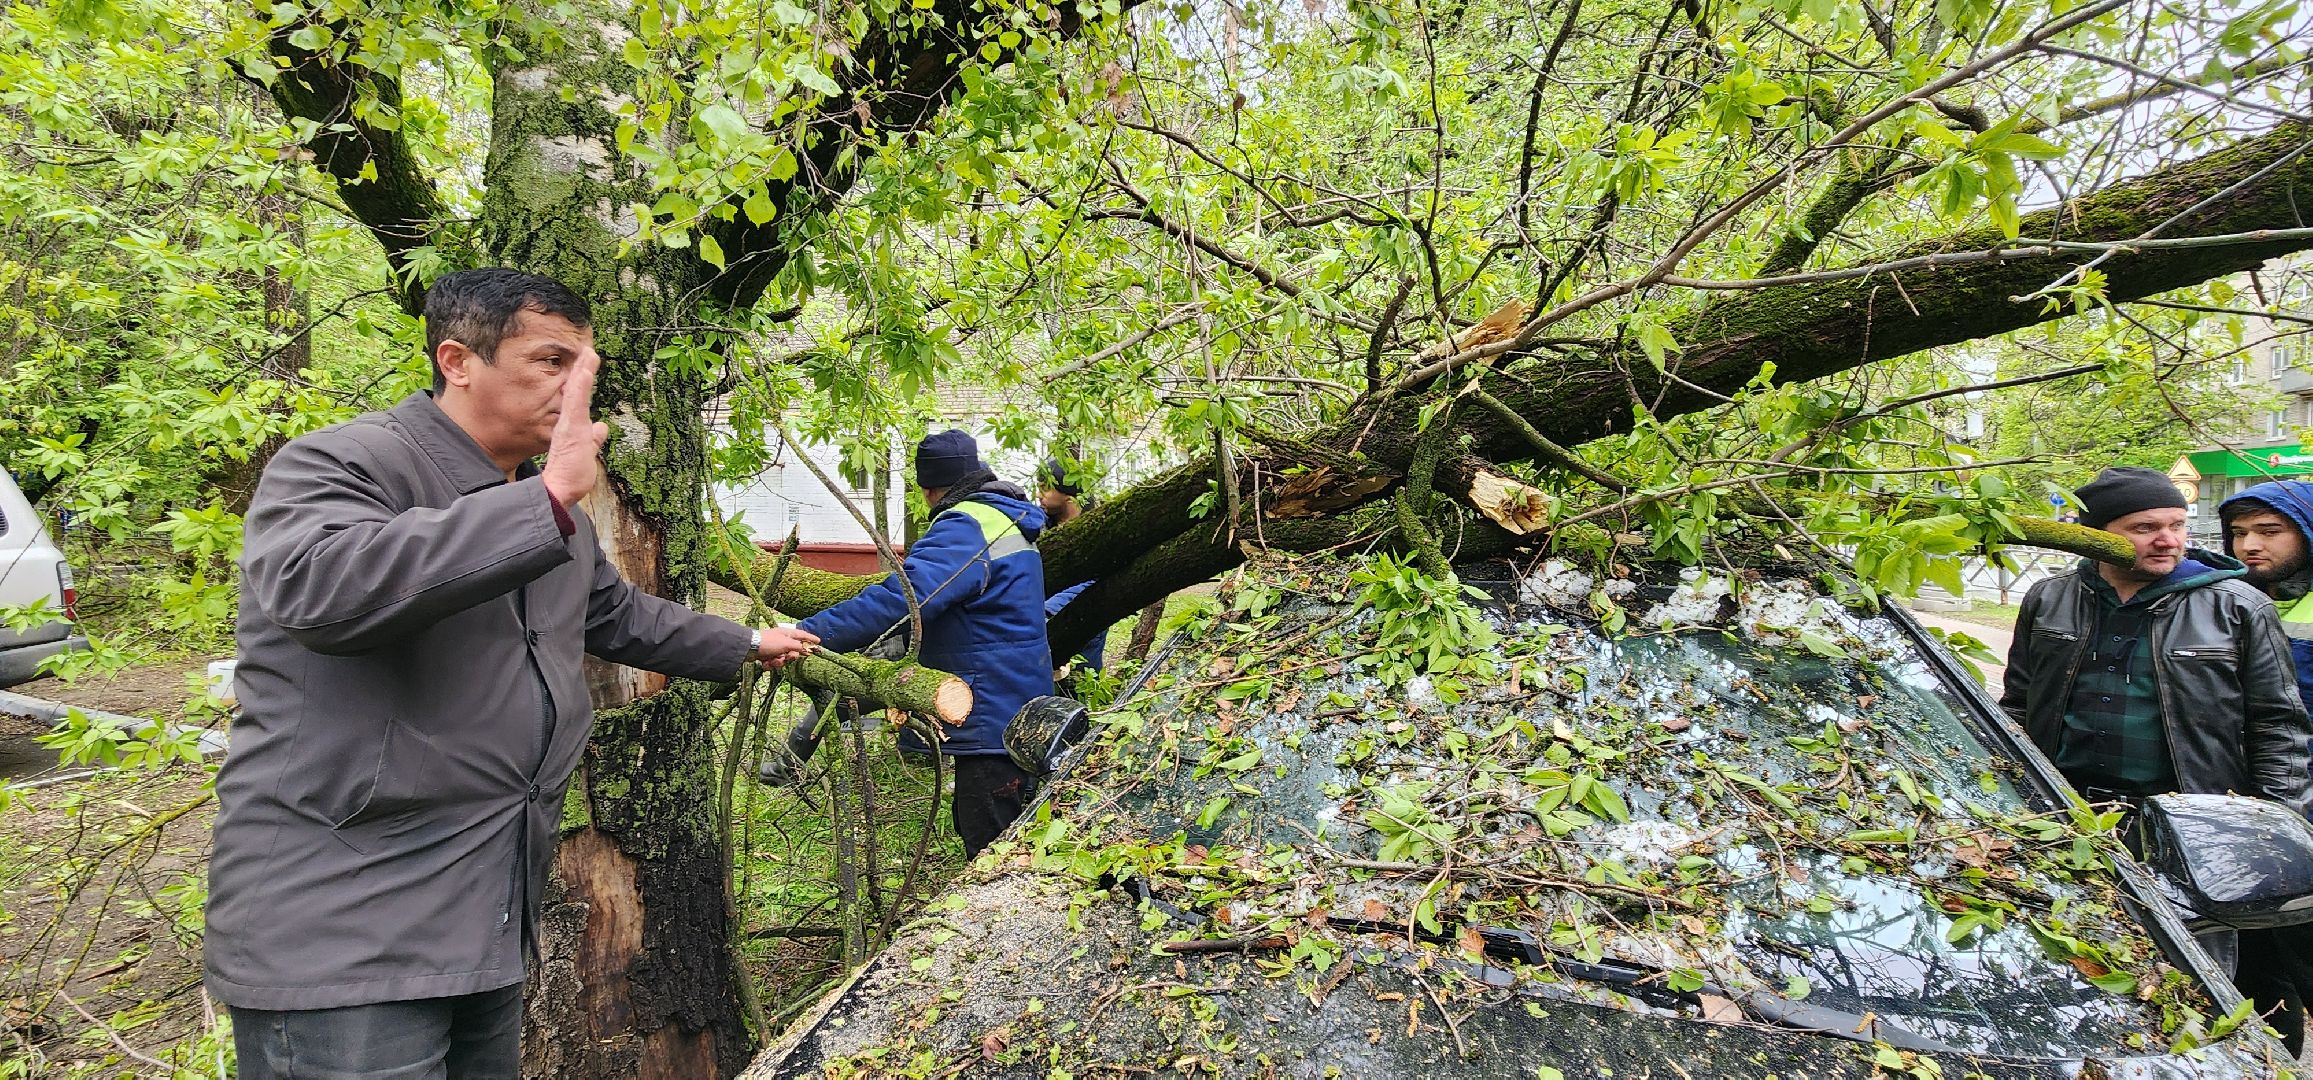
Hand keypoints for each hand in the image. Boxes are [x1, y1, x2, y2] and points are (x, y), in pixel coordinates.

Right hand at [542, 351, 609, 507]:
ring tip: (589, 353)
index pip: (579, 400)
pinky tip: (585, 373)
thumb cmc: (570, 477)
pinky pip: (575, 405)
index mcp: (573, 428)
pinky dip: (580, 387)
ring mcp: (569, 426)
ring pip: (576, 393)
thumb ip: (593, 440)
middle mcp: (569, 423)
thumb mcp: (587, 454)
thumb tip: (602, 428)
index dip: (584, 382)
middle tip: (589, 349)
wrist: (558, 491)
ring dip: (583, 372)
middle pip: (576, 391)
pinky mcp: (570, 430)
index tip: (589, 364)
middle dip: (583, 369)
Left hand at [756, 625, 819, 667]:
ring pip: (783, 660)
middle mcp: (781, 640)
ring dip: (778, 662)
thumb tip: (807, 650)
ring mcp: (774, 649)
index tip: (819, 642)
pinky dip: (770, 664)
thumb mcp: (787, 644)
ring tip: (772, 660)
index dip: (811, 639)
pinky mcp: (767, 656)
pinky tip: (765, 662)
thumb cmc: (769, 642)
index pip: (803, 635)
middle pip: (793, 652)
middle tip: (786, 657)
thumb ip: (799, 647)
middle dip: (789, 657)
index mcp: (787, 634)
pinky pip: (774, 663)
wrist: (749, 648)